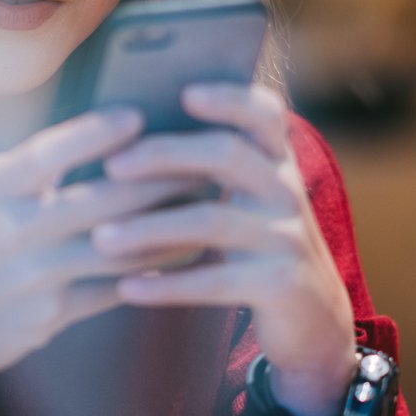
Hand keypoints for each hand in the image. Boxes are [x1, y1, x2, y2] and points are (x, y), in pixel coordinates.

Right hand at [0, 107, 199, 415]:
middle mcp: (8, 228)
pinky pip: (110, 291)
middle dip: (160, 179)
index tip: (142, 116)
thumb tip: (89, 140)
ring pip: (117, 247)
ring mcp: (28, 276)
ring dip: (169, 229)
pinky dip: (149, 276)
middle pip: (102, 197)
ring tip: (209, 212)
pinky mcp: (43, 317)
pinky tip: (181, 264)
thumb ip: (22, 175)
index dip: (100, 131)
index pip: (54, 149)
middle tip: (204, 161)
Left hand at [92, 84, 358, 415]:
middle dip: (165, 155)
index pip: (265, 113)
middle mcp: (287, 191)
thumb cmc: (257, 249)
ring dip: (150, 228)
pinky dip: (168, 284)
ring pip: (213, 221)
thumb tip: (121, 138)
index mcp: (276, 163)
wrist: (314, 321)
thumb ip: (211, 168)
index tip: (184, 93)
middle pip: (228, 155)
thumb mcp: (249, 202)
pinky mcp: (282, 284)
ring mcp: (288, 238)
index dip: (229, 97)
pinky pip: (217, 279)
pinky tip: (128, 287)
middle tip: (111, 167)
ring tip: (100, 239)